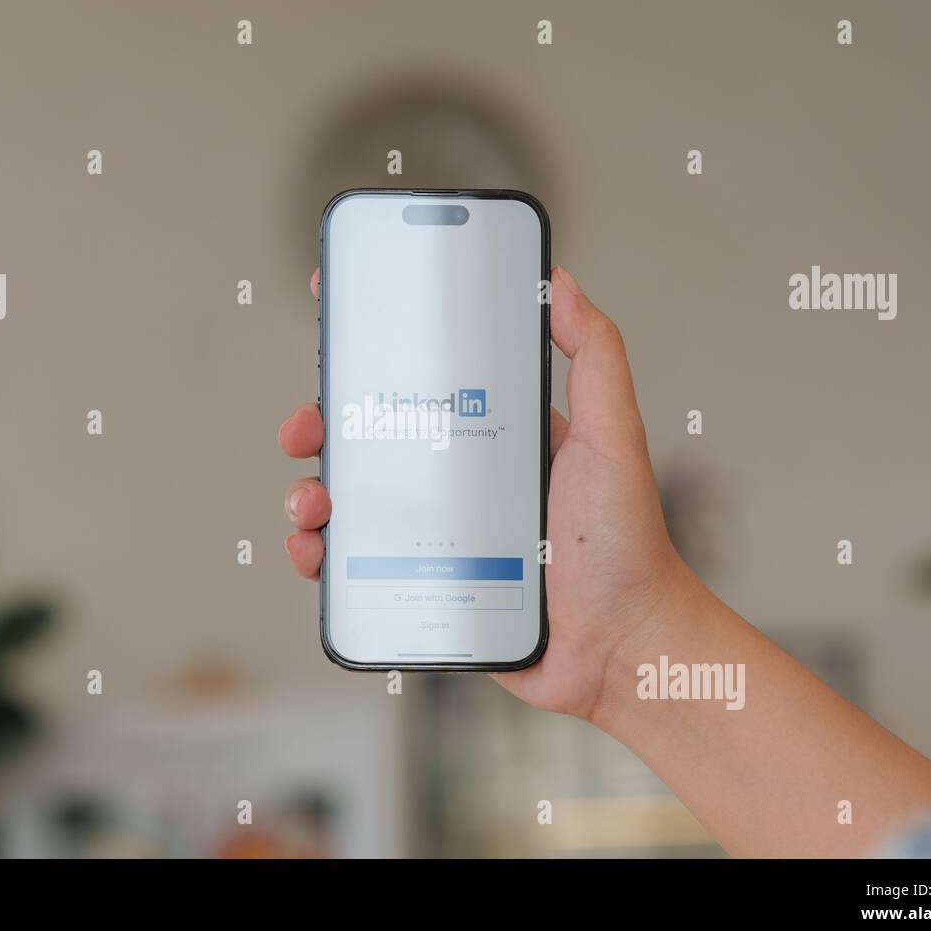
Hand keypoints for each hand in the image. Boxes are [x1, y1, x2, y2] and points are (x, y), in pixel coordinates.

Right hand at [279, 266, 701, 722]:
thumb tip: (563, 281)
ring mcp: (435, 536)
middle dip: (322, 425)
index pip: (422, 383)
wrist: (620, 648)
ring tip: (311, 502)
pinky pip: (354, 568)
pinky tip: (314, 553)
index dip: (374, 357)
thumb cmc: (625, 546)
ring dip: (311, 492)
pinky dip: (320, 557)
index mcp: (492, 437)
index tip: (338, 326)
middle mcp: (457, 483)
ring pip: (351, 503)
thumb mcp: (612, 437)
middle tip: (305, 427)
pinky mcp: (422, 588)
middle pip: (370, 440)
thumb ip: (596, 357)